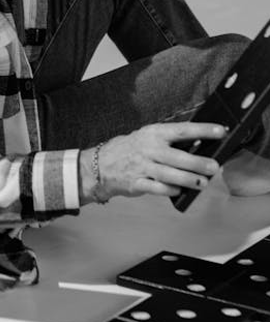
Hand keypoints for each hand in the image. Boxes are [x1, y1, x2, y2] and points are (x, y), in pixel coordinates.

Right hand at [88, 122, 226, 200]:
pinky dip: (170, 190)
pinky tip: (180, 191)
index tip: (220, 131)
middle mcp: (149, 149)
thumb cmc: (133, 149)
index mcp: (154, 133)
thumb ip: (171, 141)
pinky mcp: (137, 183)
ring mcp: (142, 167)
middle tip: (214, 166)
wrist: (101, 164)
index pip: (182, 130)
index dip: (202, 130)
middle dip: (198, 163)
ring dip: (189, 180)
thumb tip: (202, 146)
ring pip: (169, 175)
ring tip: (203, 183)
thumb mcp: (149, 137)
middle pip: (178, 156)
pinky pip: (157, 189)